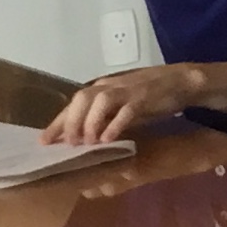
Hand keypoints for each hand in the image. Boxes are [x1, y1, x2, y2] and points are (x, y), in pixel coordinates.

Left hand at [42, 64, 204, 144]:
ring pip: (100, 101)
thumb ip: (105, 118)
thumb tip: (84, 138)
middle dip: (71, 122)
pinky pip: (127, 109)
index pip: (74, 103)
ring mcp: (127, 89)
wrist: (182, 82)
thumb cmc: (151, 96)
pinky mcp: (144, 96)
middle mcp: (110, 85)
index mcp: (103, 88)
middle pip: (82, 99)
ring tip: (88, 143)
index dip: (58, 122)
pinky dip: (116, 124)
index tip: (44, 141)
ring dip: (91, 122)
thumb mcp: (123, 107)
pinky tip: (109, 139)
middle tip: (69, 144)